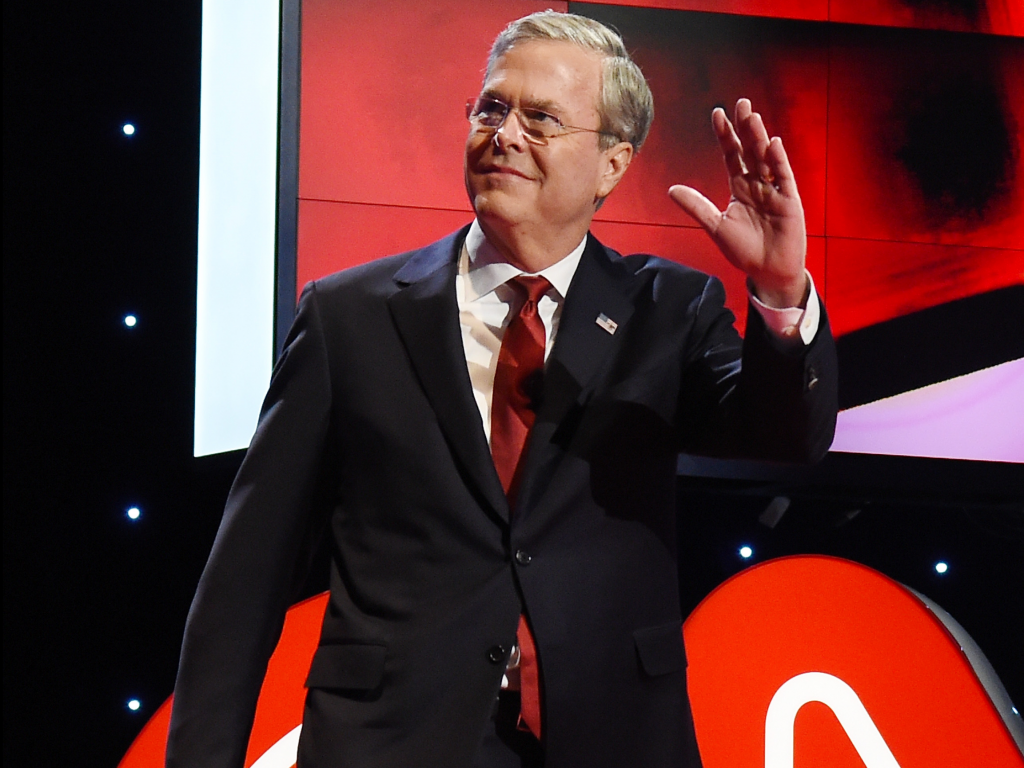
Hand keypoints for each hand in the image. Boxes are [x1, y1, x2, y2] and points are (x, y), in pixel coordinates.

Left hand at [669, 99, 807, 307]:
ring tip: (752, 116)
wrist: (767, 271)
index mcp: (739, 188)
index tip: (717, 113)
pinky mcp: (789, 201)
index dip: (725, 136)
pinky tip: (772, 144)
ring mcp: (774, 190)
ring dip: (759, 138)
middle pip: (750, 150)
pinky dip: (778, 161)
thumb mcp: (715, 226)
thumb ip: (696, 206)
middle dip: (744, 128)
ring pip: (765, 158)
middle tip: (740, 103)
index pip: (731, 155)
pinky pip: (783, 177)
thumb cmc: (744, 250)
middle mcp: (757, 184)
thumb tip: (671, 189)